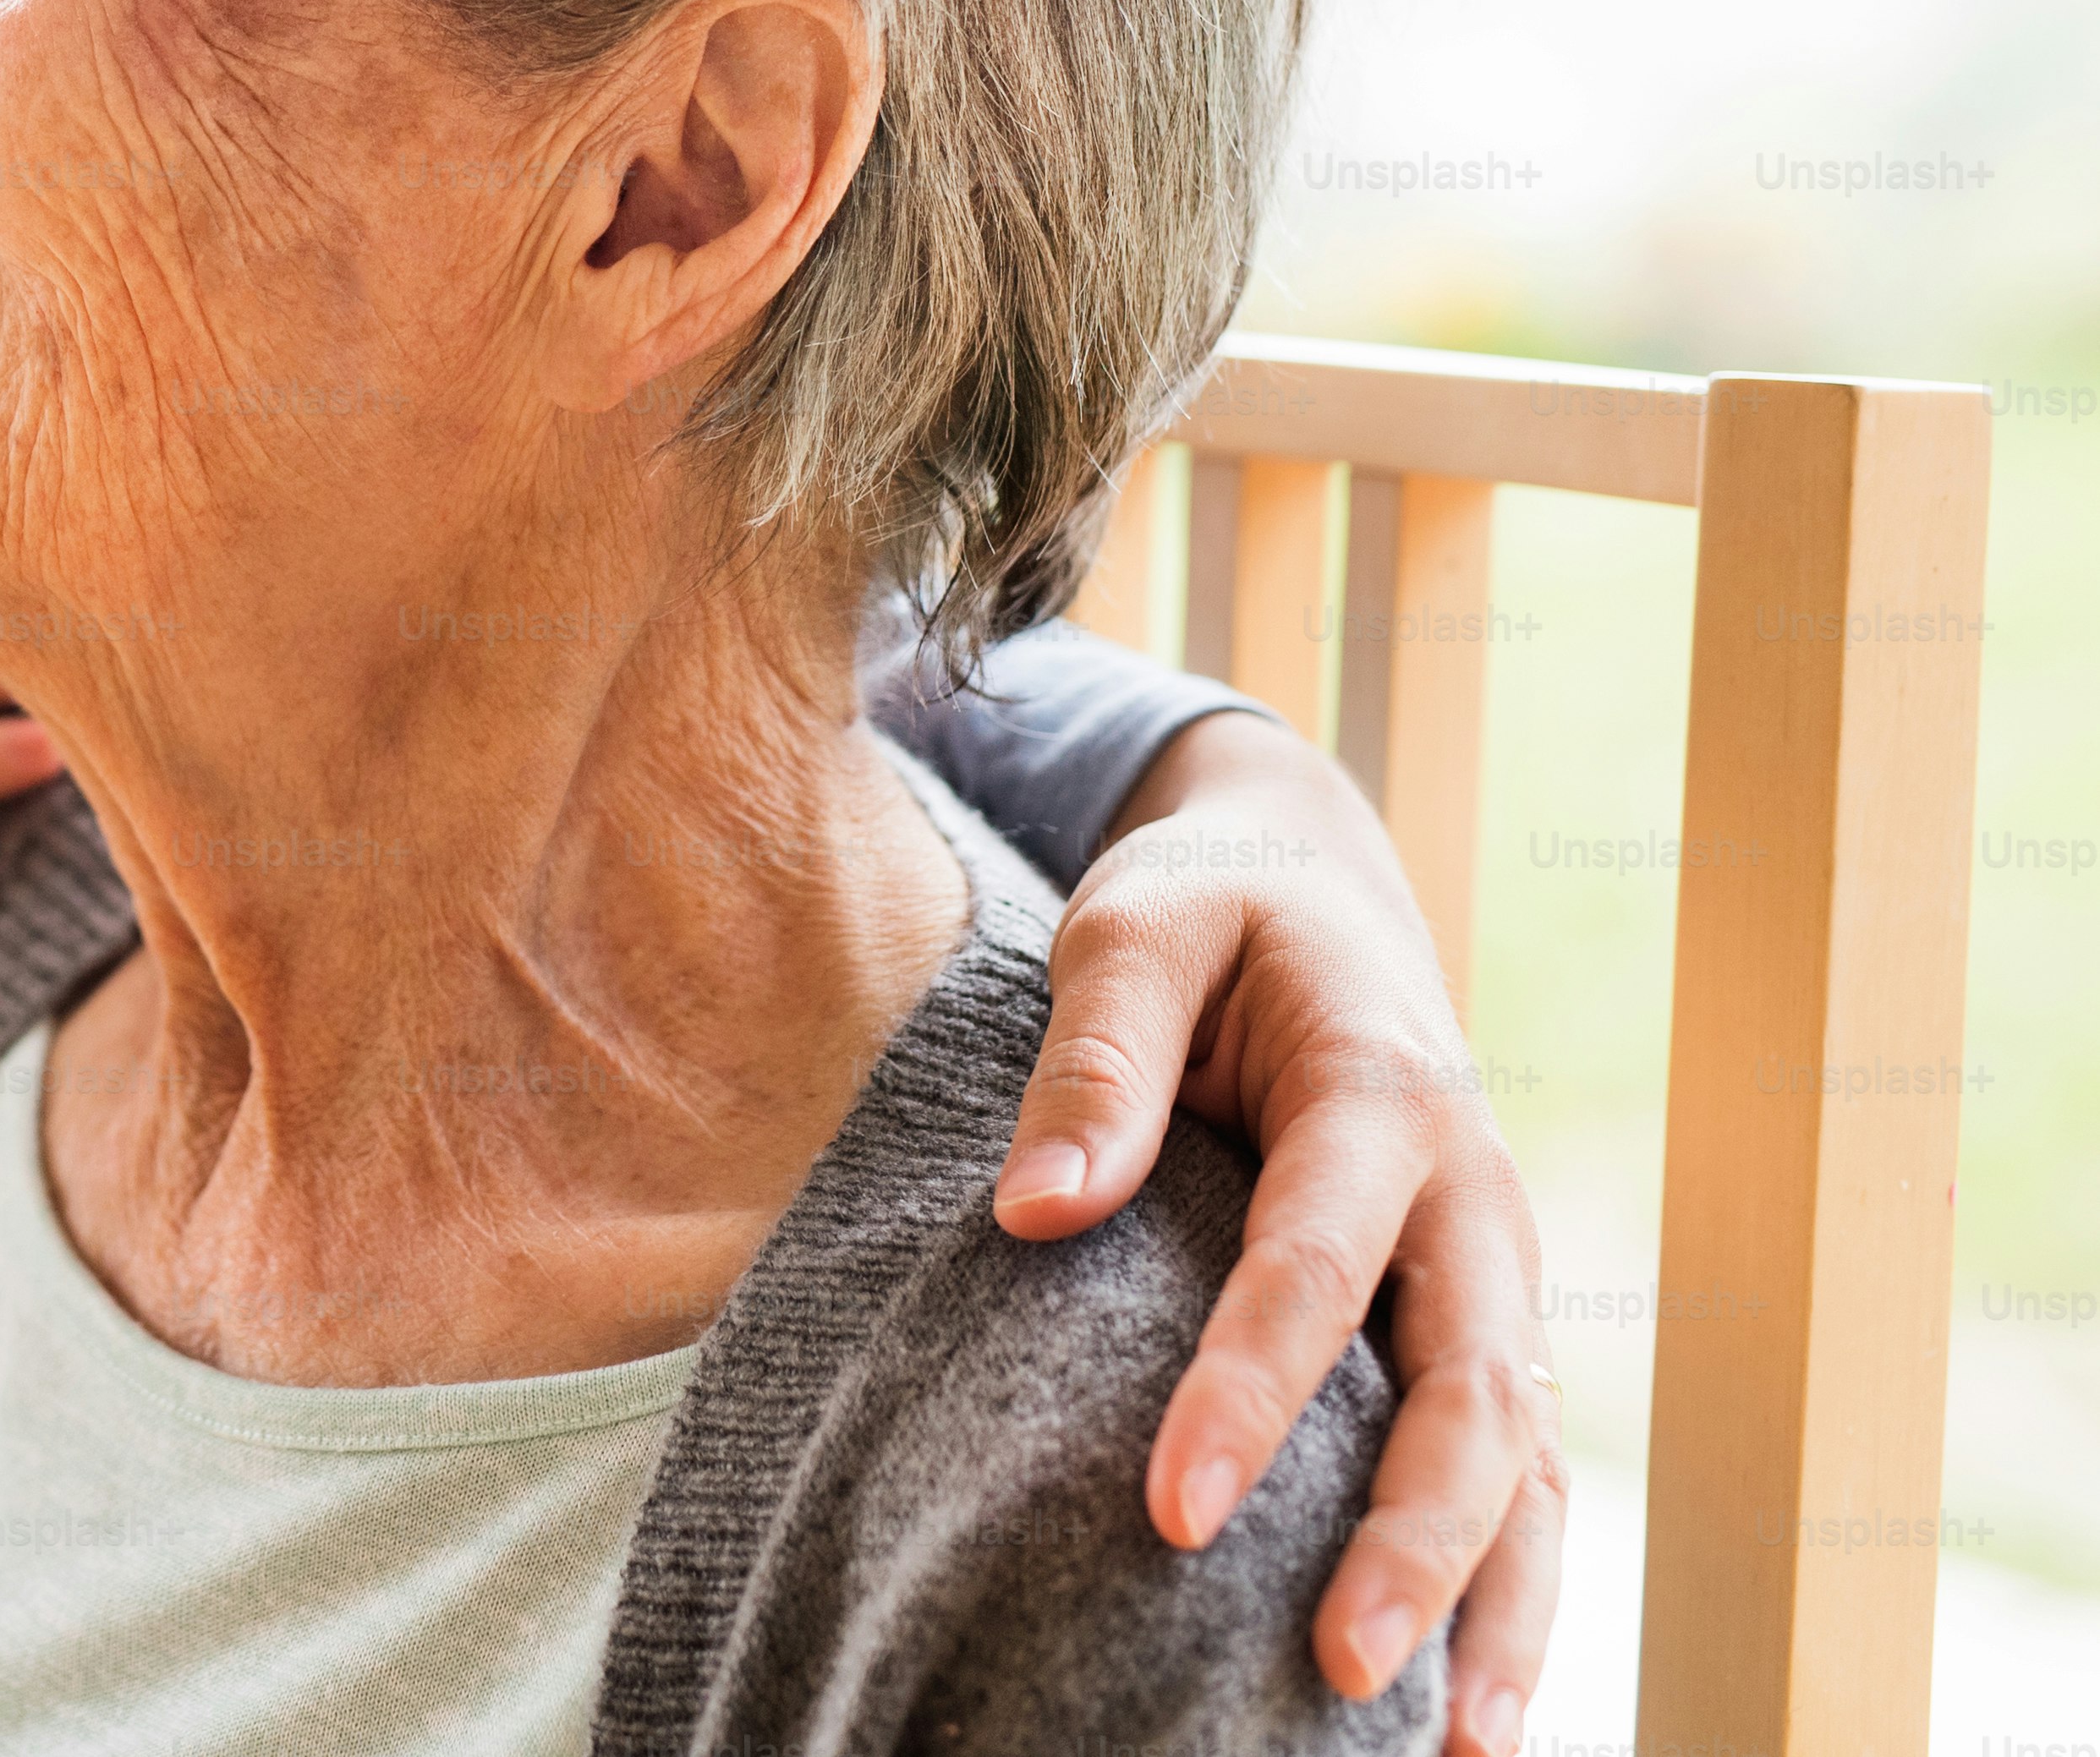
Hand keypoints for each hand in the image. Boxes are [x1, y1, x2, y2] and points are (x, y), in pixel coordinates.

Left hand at [992, 709, 1561, 1756]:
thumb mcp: (1135, 926)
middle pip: (1468, 1389)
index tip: (1171, 1511)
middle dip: (1413, 1540)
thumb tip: (1031, 1212)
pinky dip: (1507, 1580)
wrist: (1314, 885)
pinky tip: (1463, 1699)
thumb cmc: (1205, 909)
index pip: (1316, 1265)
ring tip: (1450, 1745)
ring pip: (1525, 1455)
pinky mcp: (1479, 1321)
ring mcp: (1491, 1271)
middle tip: (1340, 1669)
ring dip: (1499, 1599)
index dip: (1251, 1392)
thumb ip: (1093, 1062)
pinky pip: (1515, 1464)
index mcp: (1383, 1090)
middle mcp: (1468, 1196)